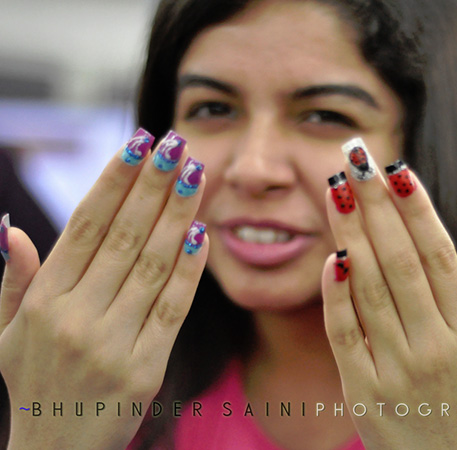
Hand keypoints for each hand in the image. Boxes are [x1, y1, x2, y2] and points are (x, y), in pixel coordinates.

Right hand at [0, 130, 208, 448]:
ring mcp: (111, 343)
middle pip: (124, 235)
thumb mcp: (6, 336)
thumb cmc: (34, 386)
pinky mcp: (145, 368)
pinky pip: (172, 307)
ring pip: (152, 263)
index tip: (139, 143)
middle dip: (154, 184)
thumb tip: (10, 229)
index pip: (85, 225)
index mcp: (42, 301)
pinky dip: (189, 269)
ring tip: (196, 173)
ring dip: (178, 213)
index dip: (114, 180)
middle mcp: (74, 317)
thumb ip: (11, 280)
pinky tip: (202, 233)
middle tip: (177, 142)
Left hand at [322, 139, 456, 448]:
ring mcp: (396, 368)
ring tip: (337, 189)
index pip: (437, 253)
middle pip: (399, 259)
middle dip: (376, 202)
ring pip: (370, 285)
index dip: (415, 207)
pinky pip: (344, 332)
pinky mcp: (362, 390)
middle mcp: (436, 345)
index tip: (396, 166)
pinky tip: (332, 255)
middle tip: (356, 158)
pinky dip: (335, 293)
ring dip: (352, 232)